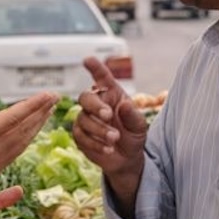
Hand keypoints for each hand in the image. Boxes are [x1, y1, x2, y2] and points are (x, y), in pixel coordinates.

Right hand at [0, 90, 57, 187]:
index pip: (13, 118)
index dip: (32, 105)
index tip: (47, 95)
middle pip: (23, 129)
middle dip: (41, 112)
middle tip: (55, 97)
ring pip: (23, 141)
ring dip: (38, 124)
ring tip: (48, 110)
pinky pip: (17, 150)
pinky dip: (28, 138)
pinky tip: (33, 129)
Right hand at [72, 57, 147, 178]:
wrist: (127, 158)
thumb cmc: (133, 135)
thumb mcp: (139, 126)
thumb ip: (133, 116)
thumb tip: (124, 105)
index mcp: (111, 94)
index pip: (102, 77)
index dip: (95, 68)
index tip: (88, 60)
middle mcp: (95, 103)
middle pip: (85, 97)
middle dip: (95, 106)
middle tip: (108, 115)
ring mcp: (85, 119)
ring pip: (83, 119)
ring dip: (99, 130)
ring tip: (115, 139)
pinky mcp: (80, 135)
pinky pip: (81, 137)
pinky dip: (95, 143)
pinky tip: (108, 149)